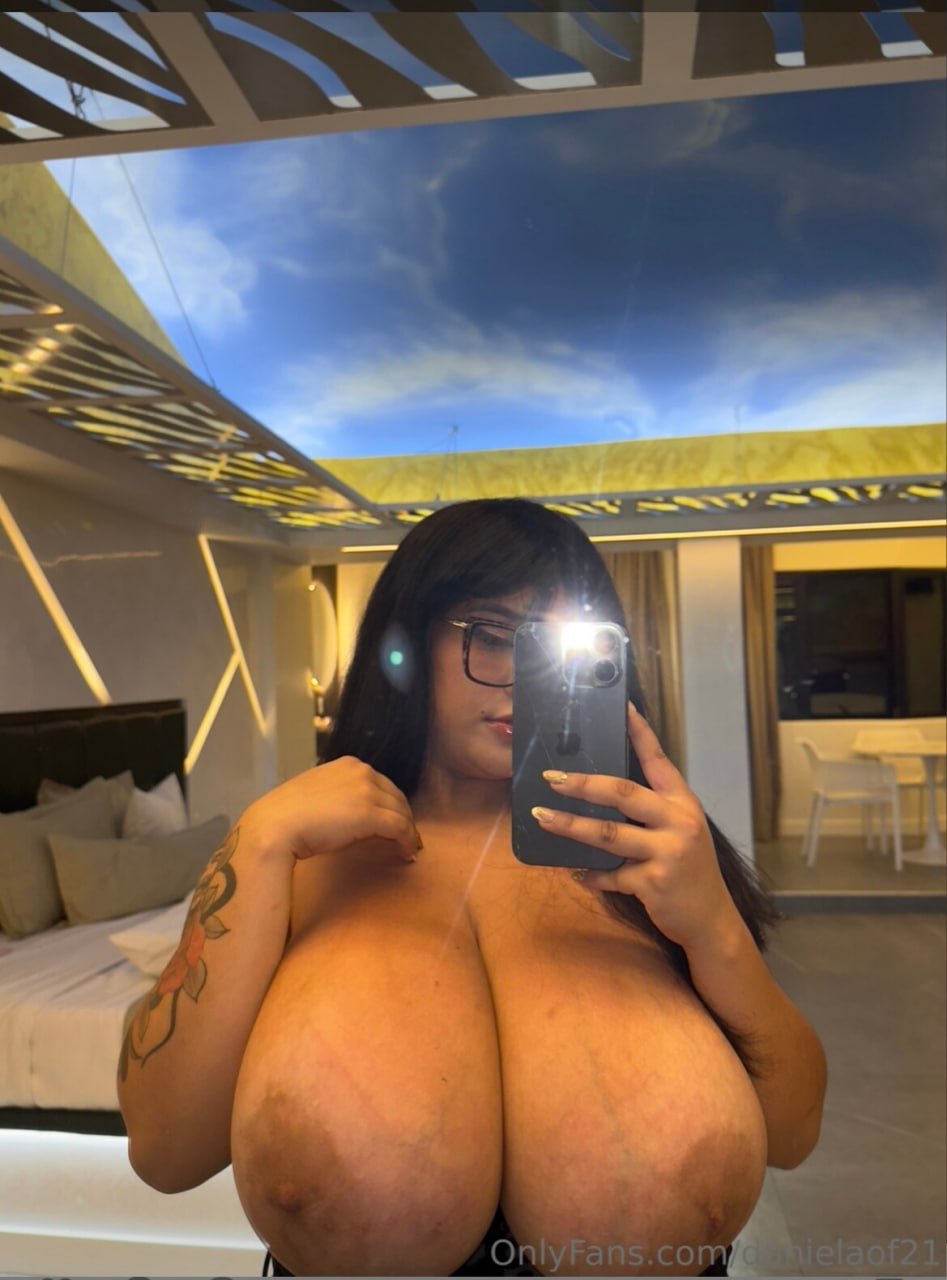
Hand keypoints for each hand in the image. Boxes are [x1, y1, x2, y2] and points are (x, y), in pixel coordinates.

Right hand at [240, 756, 420, 864]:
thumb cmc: (288, 814)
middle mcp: (361, 772)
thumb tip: (354, 813)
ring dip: (408, 830)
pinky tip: (408, 851)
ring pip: (401, 812)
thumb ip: (340, 795)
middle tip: (407, 835)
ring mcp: (367, 791)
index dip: (390, 803)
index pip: (381, 783)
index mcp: (348, 764)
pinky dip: (408, 839)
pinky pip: (400, 828)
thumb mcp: (319, 793)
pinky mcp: (370, 814)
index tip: (394, 819)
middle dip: (403, 816)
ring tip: (410, 845)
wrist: (275, 825)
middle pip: (396, 795)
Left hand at [532, 702, 735, 950]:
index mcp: (682, 803)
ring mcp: (667, 852)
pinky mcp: (653, 883)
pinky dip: (590, 875)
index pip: (658, 760)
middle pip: (622, 793)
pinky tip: (575, 873)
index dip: (639, 732)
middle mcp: (678, 822)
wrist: (711, 919)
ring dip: (570, 826)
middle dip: (582, 784)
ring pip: (607, 833)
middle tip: (552, 778)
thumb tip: (600, 790)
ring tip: (544, 819)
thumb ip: (651, 811)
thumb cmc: (688, 869)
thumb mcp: (680, 831)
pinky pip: (610, 875)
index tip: (621, 706)